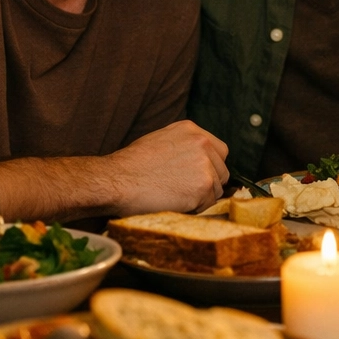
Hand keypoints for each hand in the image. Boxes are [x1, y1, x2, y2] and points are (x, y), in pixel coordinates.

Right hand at [102, 120, 229, 214]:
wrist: (117, 180)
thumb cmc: (131, 165)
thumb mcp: (160, 140)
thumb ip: (184, 146)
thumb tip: (199, 160)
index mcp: (192, 130)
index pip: (219, 151)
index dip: (211, 166)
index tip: (198, 177)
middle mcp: (203, 144)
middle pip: (222, 170)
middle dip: (208, 183)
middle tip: (185, 191)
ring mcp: (205, 165)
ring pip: (216, 188)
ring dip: (201, 197)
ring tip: (175, 196)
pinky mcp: (203, 186)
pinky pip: (208, 203)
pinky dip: (195, 208)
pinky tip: (175, 203)